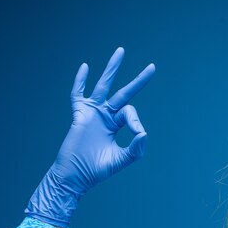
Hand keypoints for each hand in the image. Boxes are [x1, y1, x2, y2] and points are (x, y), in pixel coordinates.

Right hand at [25, 47, 155, 227]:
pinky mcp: (79, 114)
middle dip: (138, 81)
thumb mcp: (122, 159)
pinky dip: (80, 81)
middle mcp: (106, 116)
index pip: (131, 114)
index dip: (136, 120)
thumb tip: (144, 132)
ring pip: (104, 86)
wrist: (74, 176)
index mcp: (116, 125)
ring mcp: (92, 113)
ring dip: (112, 68)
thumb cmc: (96, 170)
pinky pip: (78, 94)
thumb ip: (136, 149)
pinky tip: (85, 67)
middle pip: (124, 93)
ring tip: (121, 51)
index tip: (138, 131)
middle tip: (152, 67)